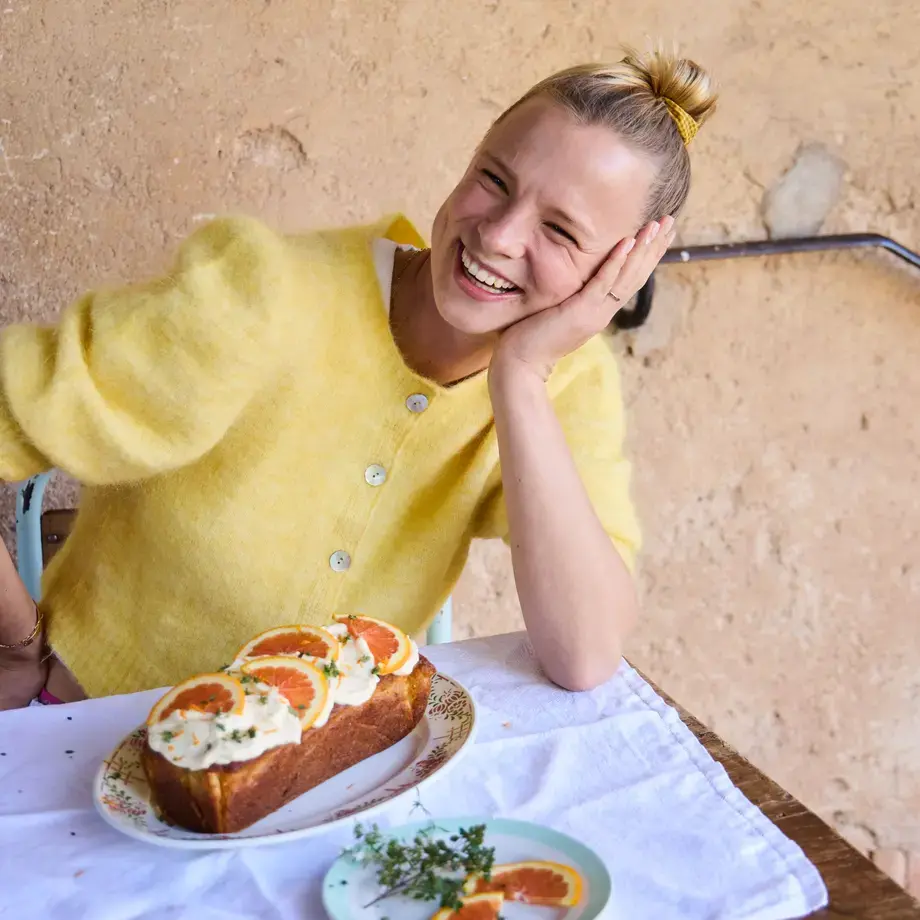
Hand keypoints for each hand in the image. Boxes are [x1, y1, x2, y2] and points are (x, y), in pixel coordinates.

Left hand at [491, 216, 675, 380]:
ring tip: (657, 225)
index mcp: (600, 311)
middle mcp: (603, 311)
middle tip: (670, 220)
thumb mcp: (559, 313)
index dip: (647, 256)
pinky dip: (616, 262)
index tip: (659, 232)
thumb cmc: (532, 339)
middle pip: (636, 275)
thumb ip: (572, 298)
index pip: (630, 279)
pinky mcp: (580, 311)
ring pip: (626, 277)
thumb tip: (574, 283)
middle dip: (654, 247)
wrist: (520, 365)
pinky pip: (602, 283)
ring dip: (643, 249)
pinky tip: (628, 241)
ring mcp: (594, 312)